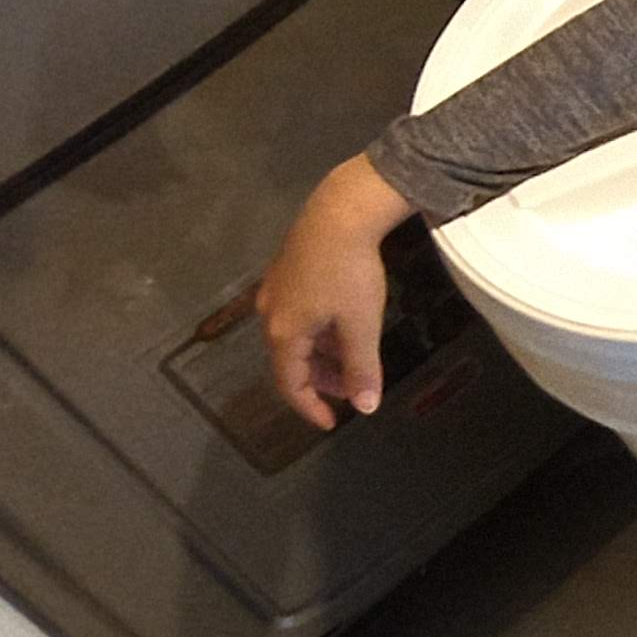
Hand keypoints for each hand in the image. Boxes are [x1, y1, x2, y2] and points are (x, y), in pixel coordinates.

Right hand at [255, 155, 419, 428]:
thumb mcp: (361, 326)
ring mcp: (275, 292)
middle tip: (352, 390)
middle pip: (290, 361)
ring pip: (296, 339)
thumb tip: (366, 407)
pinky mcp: (286, 273)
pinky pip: (298, 317)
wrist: (340, 213)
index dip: (310, 407)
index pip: (290, 384)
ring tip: (353, 361)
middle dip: (320, 381)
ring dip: (322, 356)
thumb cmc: (350, 273)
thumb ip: (362, 368)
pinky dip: (319, 334)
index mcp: (284, 332)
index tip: (331, 423)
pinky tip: (344, 329)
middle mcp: (270, 315)